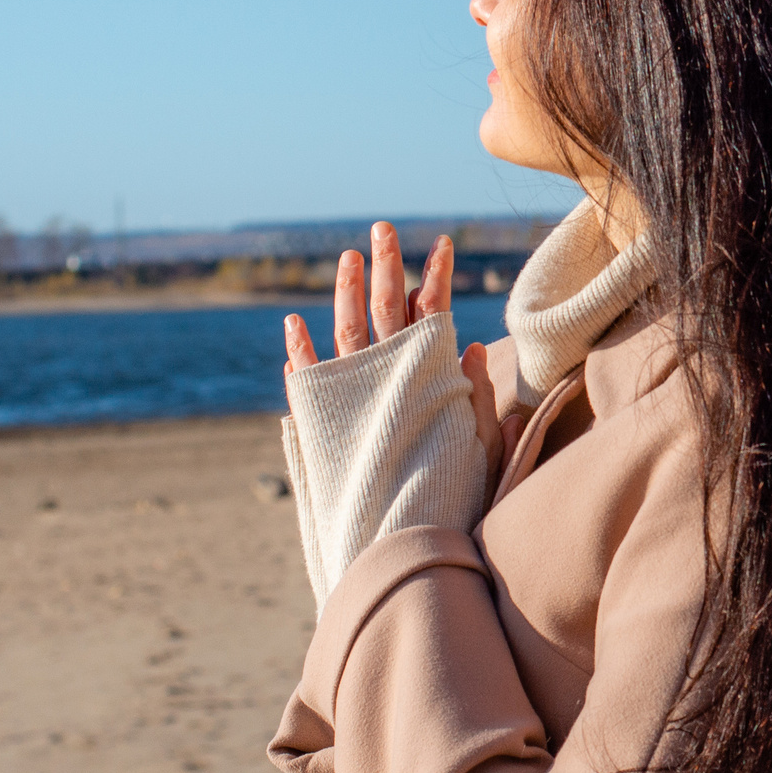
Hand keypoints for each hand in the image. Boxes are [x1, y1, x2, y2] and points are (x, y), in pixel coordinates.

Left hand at [281, 222, 518, 494]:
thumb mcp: (479, 446)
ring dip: (345, 293)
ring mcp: (350, 397)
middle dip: (386, 267)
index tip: (442, 245)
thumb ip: (477, 398)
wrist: (400, 542)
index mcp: (427, 378)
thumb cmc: (452, 500)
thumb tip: (470, 350)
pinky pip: (307, 377)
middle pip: (383, 309)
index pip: (431, 313)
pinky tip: (292, 326)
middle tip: (383, 230)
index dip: (435, 276)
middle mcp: (384, 379)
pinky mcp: (323, 423)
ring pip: (346, 332)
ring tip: (347, 258)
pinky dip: (300, 350)